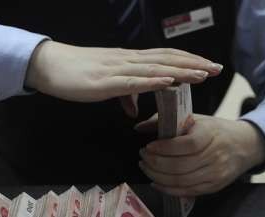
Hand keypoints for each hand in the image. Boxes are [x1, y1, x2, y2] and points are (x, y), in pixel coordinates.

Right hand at [25, 41, 221, 101]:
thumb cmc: (76, 74)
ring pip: (156, 68)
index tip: (209, 66)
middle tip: (217, 68)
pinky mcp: (105, 82)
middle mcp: (128, 61)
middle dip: (194, 64)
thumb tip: (135, 111)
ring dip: (181, 70)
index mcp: (130, 61)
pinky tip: (169, 81)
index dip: (188, 61)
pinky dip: (153, 80)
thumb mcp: (106, 86)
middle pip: (167, 59)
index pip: (165, 57)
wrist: (47, 65)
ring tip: (202, 73)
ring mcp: (118, 69)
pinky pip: (133, 81)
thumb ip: (124, 95)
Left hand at [137, 115, 264, 196]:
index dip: (164, 148)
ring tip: (147, 168)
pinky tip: (157, 182)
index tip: (148, 146)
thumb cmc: (215, 131)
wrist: (244, 145)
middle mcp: (215, 155)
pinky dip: (168, 189)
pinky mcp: (214, 186)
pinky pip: (188, 192)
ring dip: (158, 177)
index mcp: (210, 134)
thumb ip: (166, 121)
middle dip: (156, 164)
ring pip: (182, 181)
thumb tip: (140, 127)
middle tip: (143, 158)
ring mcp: (216, 173)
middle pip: (181, 166)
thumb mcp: (195, 119)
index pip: (186, 145)